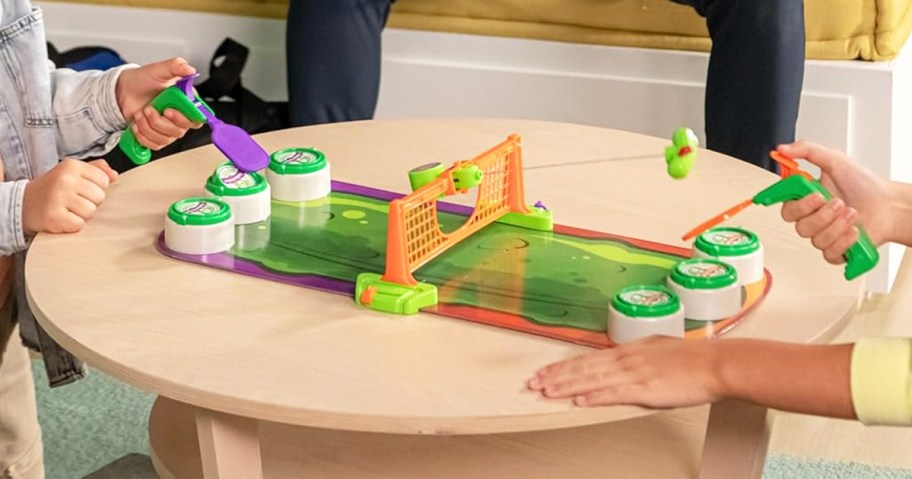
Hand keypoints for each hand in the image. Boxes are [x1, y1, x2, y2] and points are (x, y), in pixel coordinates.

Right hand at [23, 159, 117, 234]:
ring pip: (91, 212)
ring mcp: (58, 198)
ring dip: (82, 214)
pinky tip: (62, 218)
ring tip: (67, 209)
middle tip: (73, 201)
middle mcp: (65, 179)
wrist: (23, 204)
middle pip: (99, 197)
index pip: (104, 180)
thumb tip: (114, 175)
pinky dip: (72, 224)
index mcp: (71, 166)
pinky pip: (79, 224)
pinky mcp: (54, 216)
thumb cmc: (53, 189)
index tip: (81, 189)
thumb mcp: (71, 172)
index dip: (96, 188)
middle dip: (90, 202)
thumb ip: (96, 170)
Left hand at [116, 57, 201, 150]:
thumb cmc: (143, 80)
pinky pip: (154, 145)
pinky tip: (137, 124)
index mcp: (185, 103)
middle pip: (178, 131)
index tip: (169, 111)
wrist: (123, 90)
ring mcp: (168, 129)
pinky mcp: (156, 137)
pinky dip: (143, 136)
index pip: (196, 119)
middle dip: (159, 122)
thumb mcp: (159, 70)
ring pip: (165, 139)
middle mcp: (179, 118)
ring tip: (140, 113)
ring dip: (148, 127)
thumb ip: (176, 66)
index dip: (183, 119)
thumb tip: (190, 70)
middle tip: (148, 108)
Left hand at [527, 336, 721, 408]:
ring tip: (546, 391)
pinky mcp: (645, 389)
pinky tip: (579, 401)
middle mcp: (627, 359)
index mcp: (629, 350)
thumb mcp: (659, 349)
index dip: (563, 365)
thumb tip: (623, 358)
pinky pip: (614, 394)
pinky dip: (594, 397)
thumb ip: (638, 355)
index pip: (588, 358)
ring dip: (567, 386)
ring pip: (592, 380)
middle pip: (583, 368)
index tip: (545, 371)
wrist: (716, 363)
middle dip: (555, 376)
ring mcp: (634, 373)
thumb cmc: (694, 358)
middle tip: (533, 382)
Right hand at [777, 141, 892, 263]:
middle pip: (797, 223)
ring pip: (814, 238)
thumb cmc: (865, 185)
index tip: (808, 194)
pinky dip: (843, 240)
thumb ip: (807, 150)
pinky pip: (829, 252)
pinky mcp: (835, 250)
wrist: (889, 205)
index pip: (784, 203)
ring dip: (837, 224)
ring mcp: (822, 234)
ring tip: (851, 212)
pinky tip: (854, 229)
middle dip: (820, 213)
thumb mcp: (835, 160)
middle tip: (837, 201)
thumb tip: (784, 149)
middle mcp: (812, 217)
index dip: (791, 202)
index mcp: (806, 197)